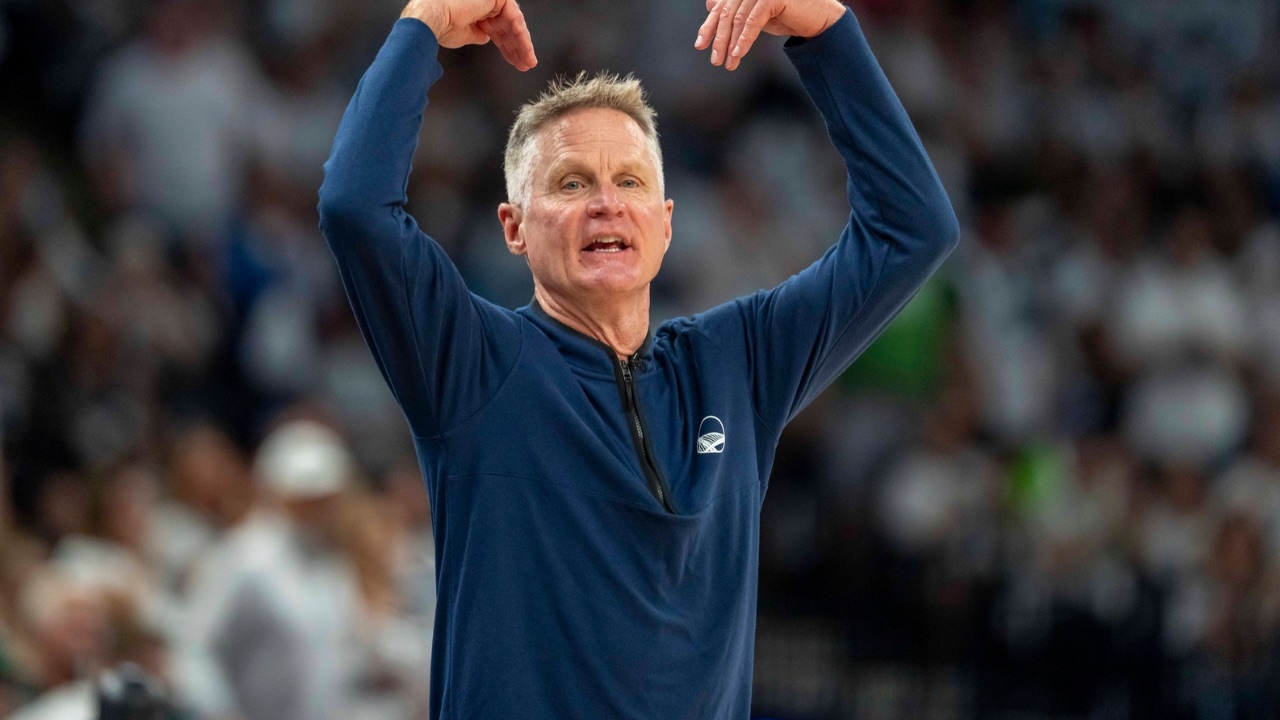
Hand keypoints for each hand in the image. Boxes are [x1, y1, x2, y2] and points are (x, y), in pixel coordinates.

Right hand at [401, 0, 537, 70]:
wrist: (433, 18)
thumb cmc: (442, 25)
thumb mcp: (465, 34)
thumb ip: (478, 35)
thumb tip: (485, 39)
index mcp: (476, 10)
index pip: (497, 29)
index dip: (507, 46)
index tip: (515, 61)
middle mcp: (484, 3)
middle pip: (507, 27)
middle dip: (517, 47)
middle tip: (526, 63)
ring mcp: (491, 0)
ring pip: (514, 24)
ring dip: (522, 45)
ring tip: (528, 61)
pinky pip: (515, 20)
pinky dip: (521, 37)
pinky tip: (525, 50)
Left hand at [694, 0, 845, 70]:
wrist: (816, 18)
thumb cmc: (786, 14)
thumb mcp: (754, 14)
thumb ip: (734, 9)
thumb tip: (710, 5)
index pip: (721, 7)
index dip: (709, 26)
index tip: (700, 45)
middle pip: (727, 14)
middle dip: (719, 39)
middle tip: (715, 60)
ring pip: (738, 19)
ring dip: (731, 44)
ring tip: (727, 63)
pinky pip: (752, 21)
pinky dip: (743, 39)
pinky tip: (738, 54)